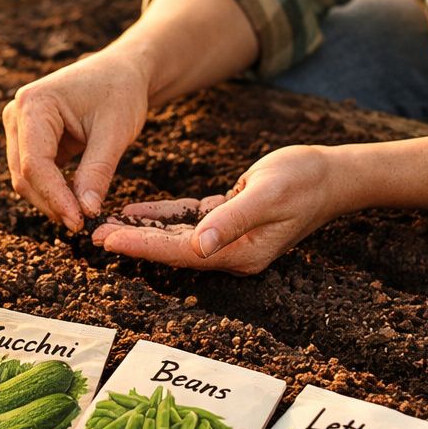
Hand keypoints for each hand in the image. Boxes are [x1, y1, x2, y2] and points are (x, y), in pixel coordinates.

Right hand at [2, 50, 151, 231]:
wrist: (122, 70)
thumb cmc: (121, 91)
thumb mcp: (115, 132)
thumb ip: (97, 172)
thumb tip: (86, 212)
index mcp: (34, 104)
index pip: (35, 163)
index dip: (54, 197)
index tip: (79, 222)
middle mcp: (17, 113)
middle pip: (24, 174)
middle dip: (51, 203)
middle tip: (82, 225)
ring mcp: (19, 126)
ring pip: (25, 178)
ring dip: (50, 200)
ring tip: (82, 216)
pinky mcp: (29, 138)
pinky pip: (35, 173)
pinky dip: (53, 191)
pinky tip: (76, 203)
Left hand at [90, 145, 355, 273]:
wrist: (334, 174)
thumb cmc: (304, 179)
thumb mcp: (268, 193)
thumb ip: (233, 219)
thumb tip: (199, 246)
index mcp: (241, 252)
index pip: (181, 253)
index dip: (143, 248)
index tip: (109, 242)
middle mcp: (233, 252)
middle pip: (172, 251)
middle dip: (133, 244)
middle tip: (93, 236)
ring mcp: (231, 239)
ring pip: (175, 238)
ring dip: (141, 232)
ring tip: (104, 226)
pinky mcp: (229, 221)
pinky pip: (187, 222)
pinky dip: (160, 218)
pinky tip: (133, 212)